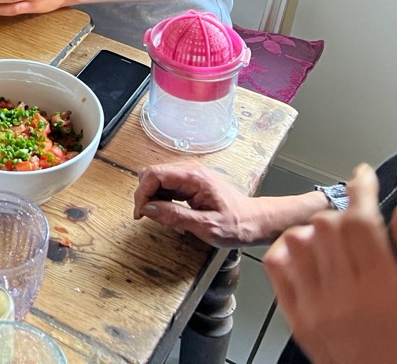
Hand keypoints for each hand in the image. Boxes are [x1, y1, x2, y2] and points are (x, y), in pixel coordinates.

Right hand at [133, 164, 270, 247]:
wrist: (256, 221)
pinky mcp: (190, 184)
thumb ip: (176, 216)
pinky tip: (172, 217)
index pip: (155, 174)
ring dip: (154, 200)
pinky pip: (167, 188)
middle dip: (146, 197)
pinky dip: (163, 202)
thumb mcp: (206, 226)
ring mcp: (190, 176)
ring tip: (165, 220)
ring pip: (158, 182)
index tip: (140, 213)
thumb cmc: (237, 224)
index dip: (142, 193)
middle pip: (153, 175)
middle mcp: (190, 171)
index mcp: (194, 177)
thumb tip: (149, 209)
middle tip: (149, 218)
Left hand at [263, 165, 396, 363]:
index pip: (362, 223)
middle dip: (344, 213)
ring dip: (316, 229)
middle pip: (328, 225)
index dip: (362, 189)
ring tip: (336, 240)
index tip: (364, 175)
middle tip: (358, 222)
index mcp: (383, 292)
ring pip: (298, 239)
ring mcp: (313, 307)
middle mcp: (343, 296)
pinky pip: (276, 266)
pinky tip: (308, 253)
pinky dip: (288, 249)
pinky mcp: (294, 317)